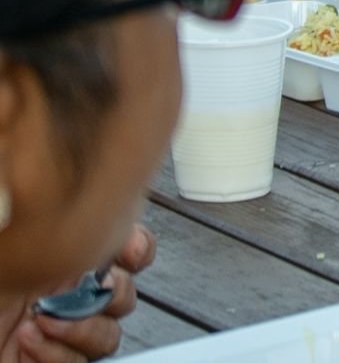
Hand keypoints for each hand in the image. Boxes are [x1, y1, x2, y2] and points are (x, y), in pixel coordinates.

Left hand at [1, 225, 152, 361]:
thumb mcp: (1, 244)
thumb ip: (23, 225)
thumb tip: (52, 185)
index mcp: (54, 256)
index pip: (119, 247)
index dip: (133, 248)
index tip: (123, 248)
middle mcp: (61, 293)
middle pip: (122, 293)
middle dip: (108, 293)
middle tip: (70, 290)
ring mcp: (55, 332)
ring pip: (108, 334)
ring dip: (82, 329)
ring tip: (40, 322)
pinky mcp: (49, 362)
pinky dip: (59, 356)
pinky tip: (29, 344)